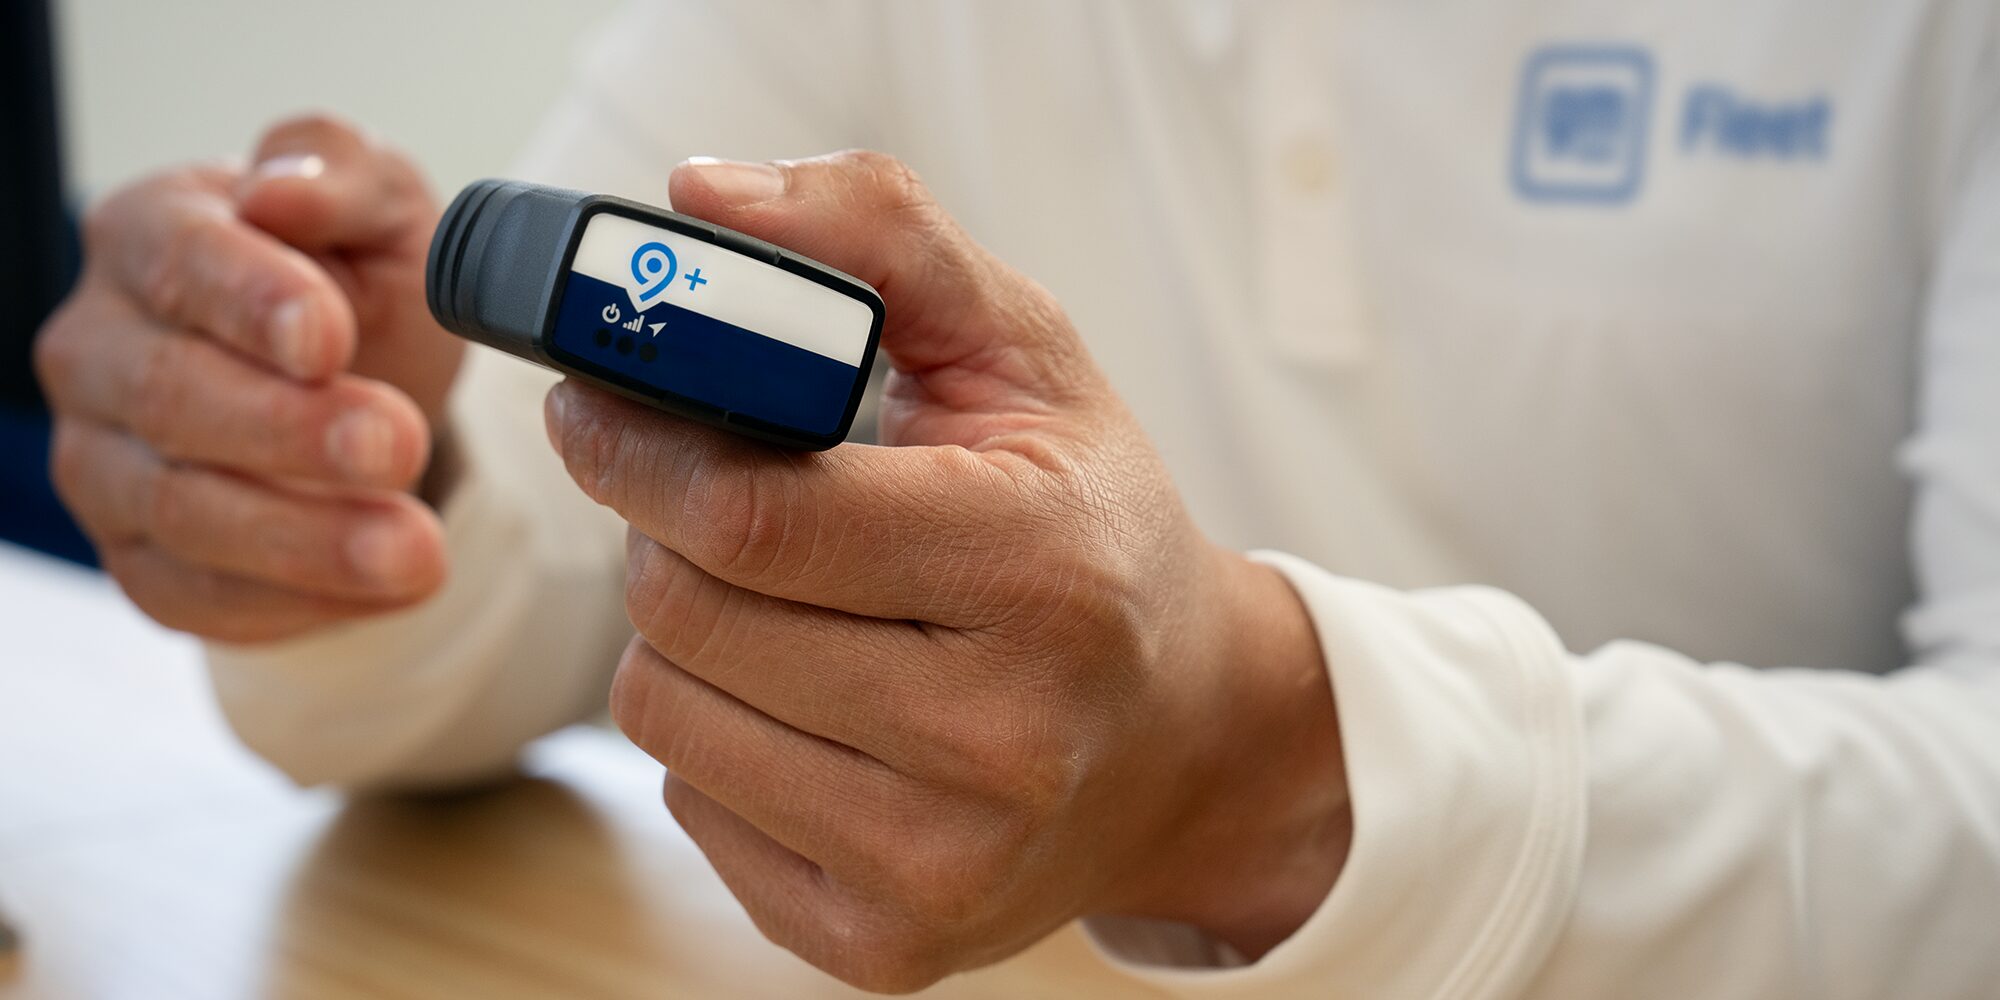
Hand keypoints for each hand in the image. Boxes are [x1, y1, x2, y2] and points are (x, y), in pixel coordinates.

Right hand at [35, 114, 461, 642]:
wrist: (358, 378)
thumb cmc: (355, 276)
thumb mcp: (383, 206)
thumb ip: (339, 171)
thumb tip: (283, 188)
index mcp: (149, 235)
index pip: (181, 263)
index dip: (253, 302)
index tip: (329, 339)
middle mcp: (100, 347)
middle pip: (171, 397)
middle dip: (291, 432)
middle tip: (397, 446)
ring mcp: (102, 457)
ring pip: (177, 511)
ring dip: (305, 540)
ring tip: (417, 552)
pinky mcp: (136, 553)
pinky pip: (190, 594)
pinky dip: (290, 603)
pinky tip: (382, 593)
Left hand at [547, 152, 1349, 990]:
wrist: (1184, 739)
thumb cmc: (1090, 527)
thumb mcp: (1025, 353)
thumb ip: (881, 238)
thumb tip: (701, 196)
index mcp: (1040, 572)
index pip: (760, 519)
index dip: (639, 449)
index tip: (597, 408)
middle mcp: (1002, 741)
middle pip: (690, 618)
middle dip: (667, 538)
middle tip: (715, 504)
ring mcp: (943, 864)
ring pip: (668, 718)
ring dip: (684, 637)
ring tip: (778, 607)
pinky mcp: (887, 944)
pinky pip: (692, 809)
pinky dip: (719, 738)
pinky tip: (806, 705)